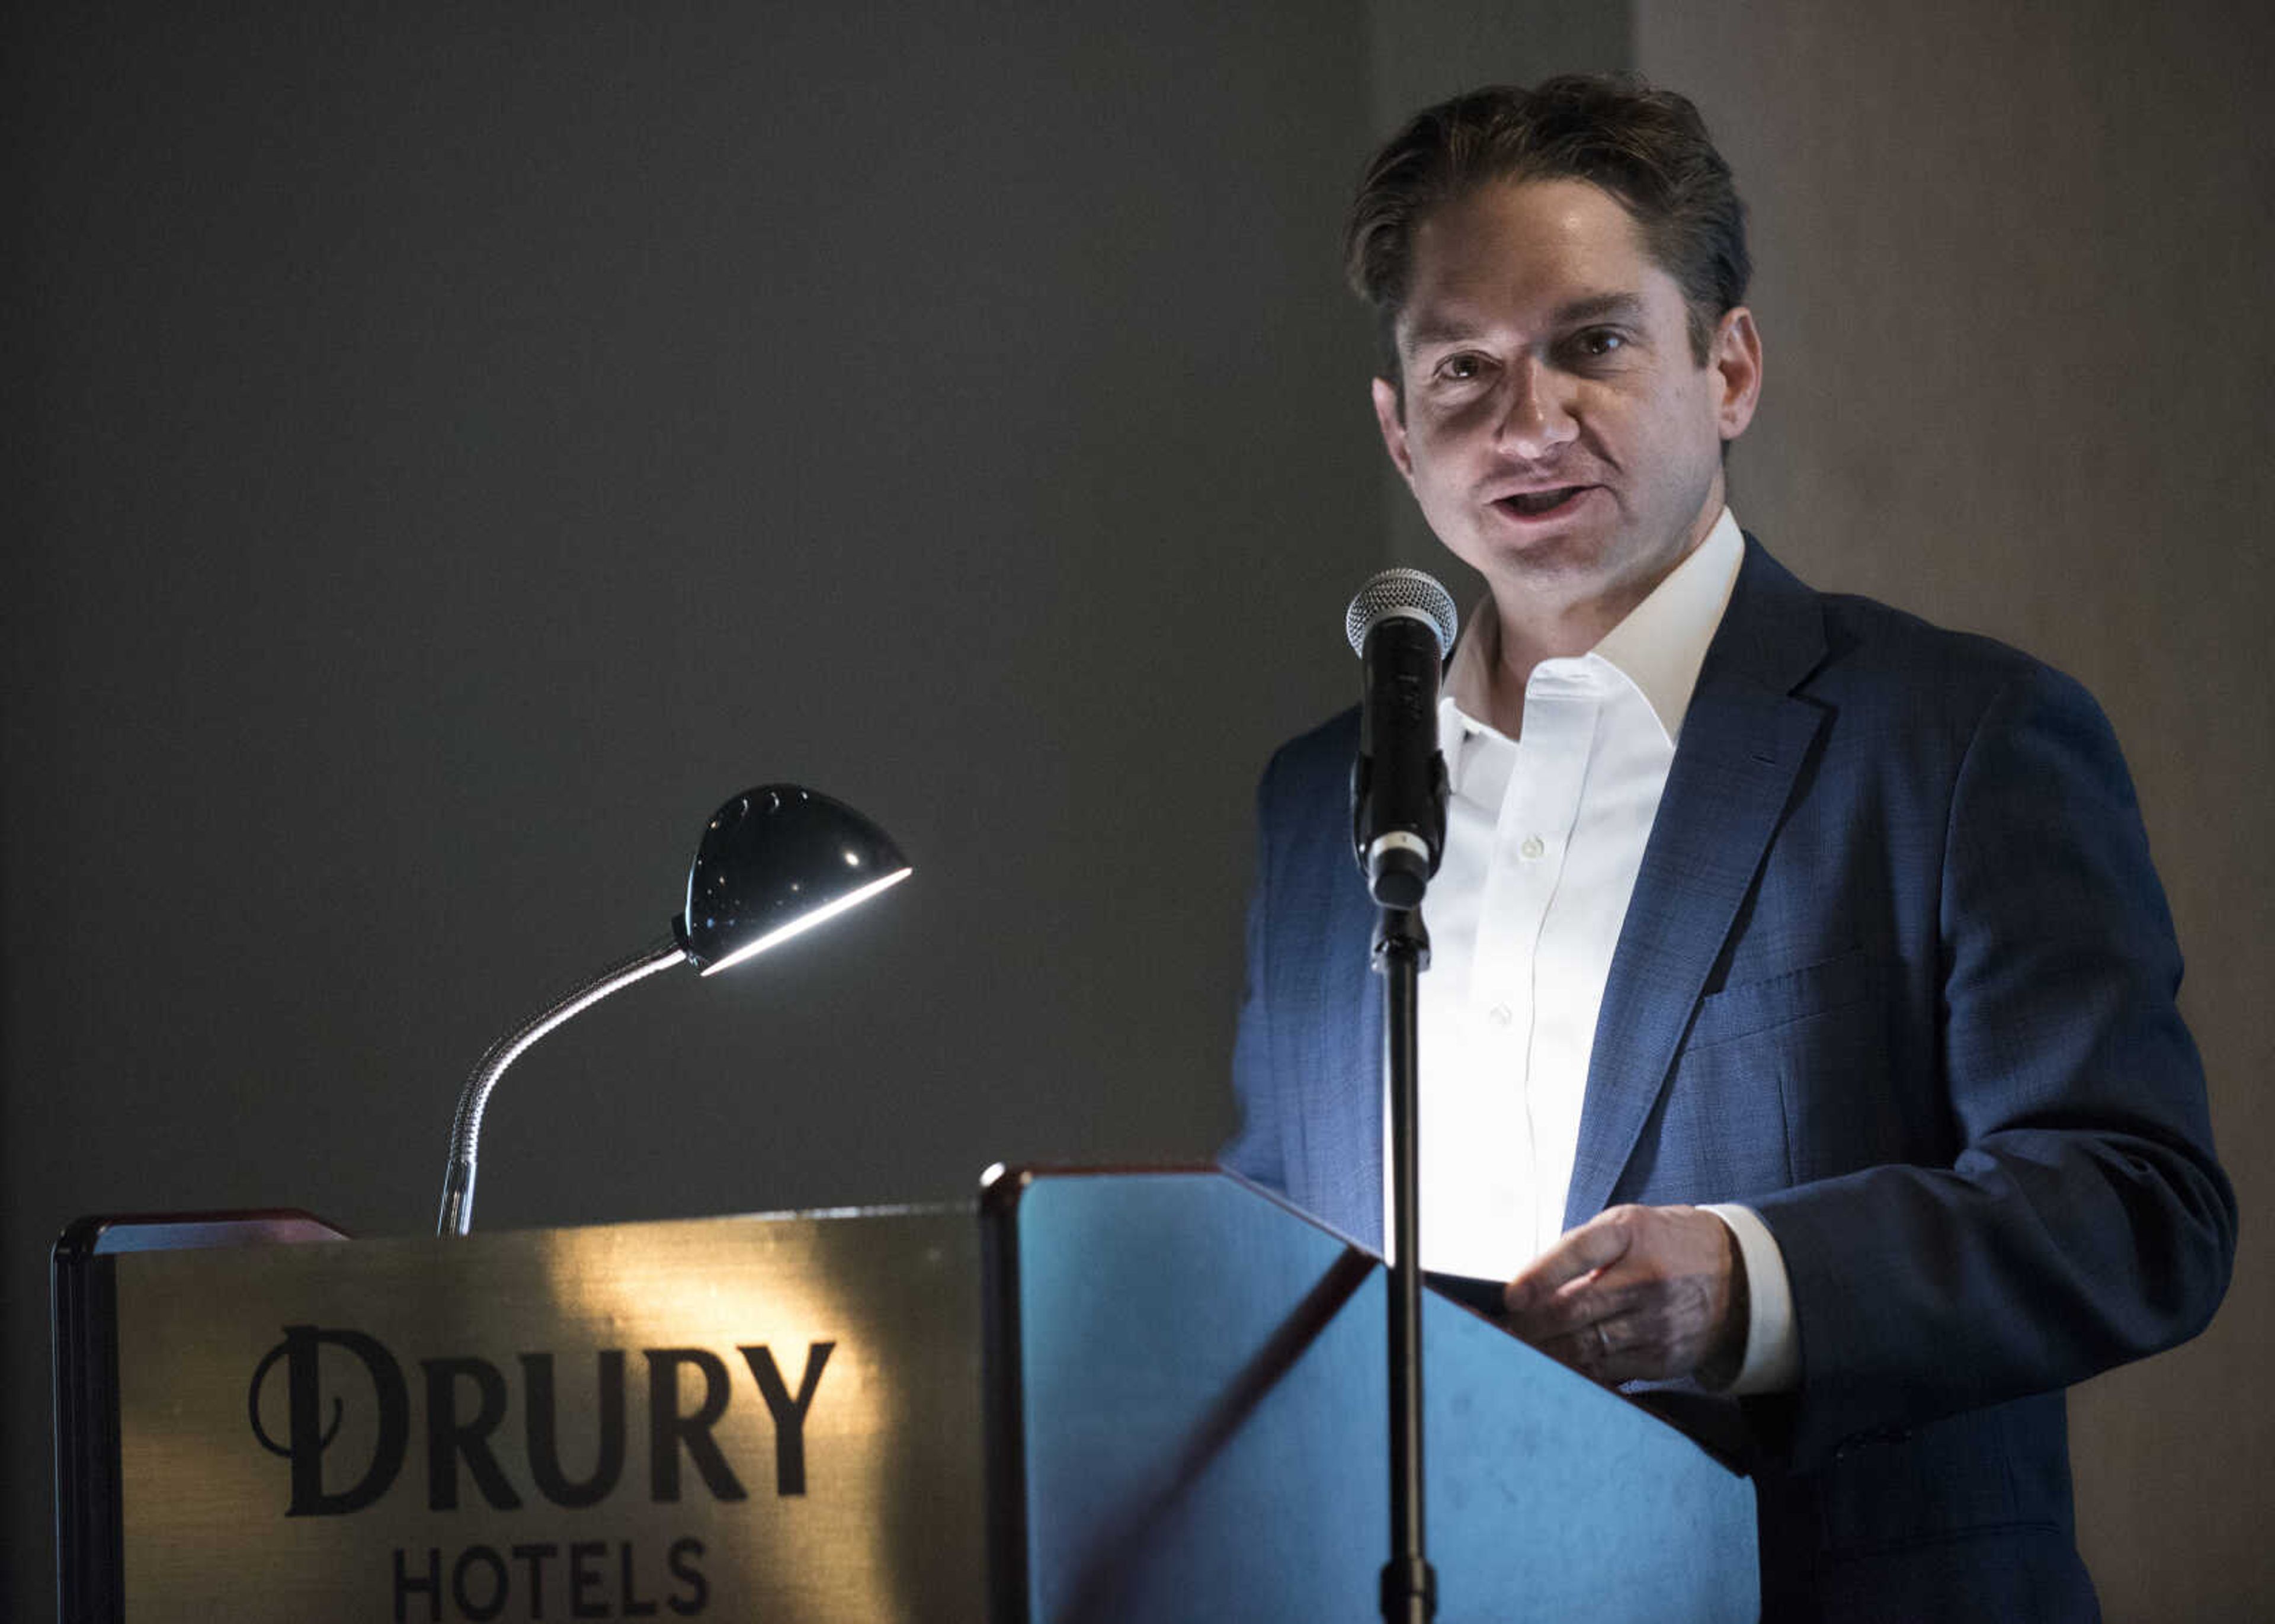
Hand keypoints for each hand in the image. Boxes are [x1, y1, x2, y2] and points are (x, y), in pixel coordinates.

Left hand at [1501, 1204, 1745, 1385]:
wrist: (1738, 1277)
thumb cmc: (1663, 1245)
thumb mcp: (1626, 1226)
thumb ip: (1580, 1250)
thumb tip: (1526, 1288)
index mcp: (1630, 1233)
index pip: (1580, 1251)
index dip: (1541, 1275)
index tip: (1510, 1297)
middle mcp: (1647, 1277)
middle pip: (1575, 1308)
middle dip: (1528, 1326)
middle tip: (1495, 1334)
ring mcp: (1658, 1321)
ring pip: (1586, 1346)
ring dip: (1544, 1353)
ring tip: (1512, 1355)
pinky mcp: (1664, 1357)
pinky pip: (1608, 1371)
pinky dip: (1575, 1372)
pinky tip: (1552, 1369)